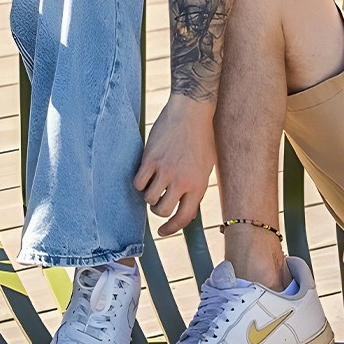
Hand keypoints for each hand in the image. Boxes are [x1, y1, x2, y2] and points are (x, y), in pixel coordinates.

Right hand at [134, 95, 216, 235]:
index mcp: (198, 185)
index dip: (172, 228)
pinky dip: (139, 183)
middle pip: (162, 210)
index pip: (184, 217)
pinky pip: (138, 182)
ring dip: (148, 195)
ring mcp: (165, 170)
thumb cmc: (200, 139)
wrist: (191, 112)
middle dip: (157, 209)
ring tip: (152, 183)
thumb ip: (194, 189)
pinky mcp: (150, 159)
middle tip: (158, 199)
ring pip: (148, 198)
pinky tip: (144, 175)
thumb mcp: (205, 168)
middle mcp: (182, 181)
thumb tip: (183, 210)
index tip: (162, 231)